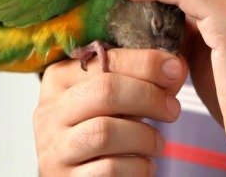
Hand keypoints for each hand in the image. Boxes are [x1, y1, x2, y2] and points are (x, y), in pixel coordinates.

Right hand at [33, 49, 187, 175]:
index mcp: (59, 79)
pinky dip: (138, 167)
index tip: (175, 69)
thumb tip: (174, 67)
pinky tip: (144, 164)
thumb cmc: (100, 128)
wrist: (81, 174)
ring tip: (157, 142)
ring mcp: (55, 148)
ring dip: (145, 136)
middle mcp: (50, 111)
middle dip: (148, 96)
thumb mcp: (113, 98)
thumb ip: (140, 78)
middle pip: (105, 91)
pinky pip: (109, 169)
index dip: (145, 62)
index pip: (104, 60)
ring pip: (105, 132)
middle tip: (172, 109)